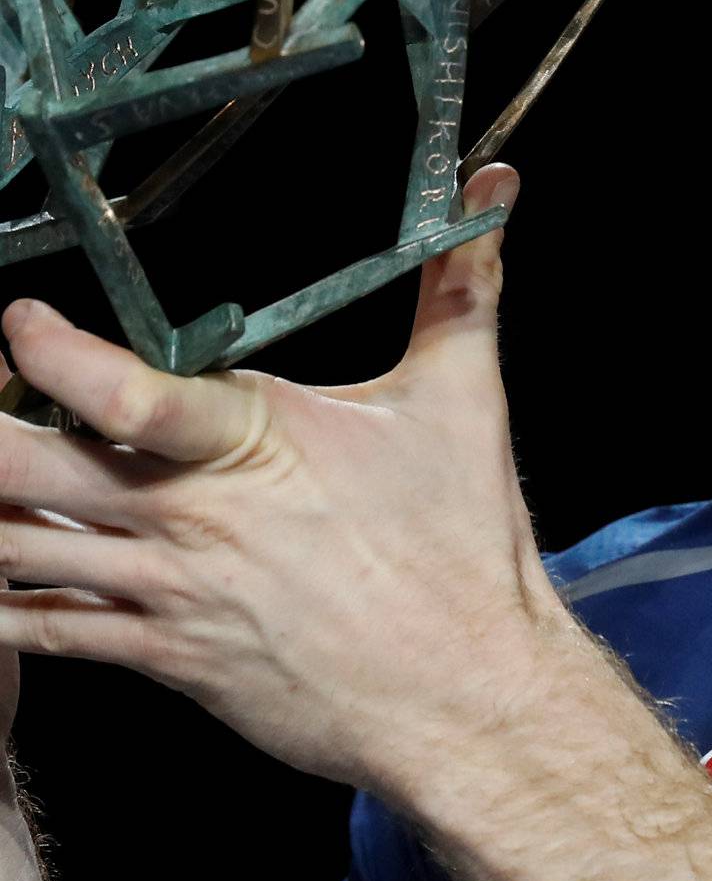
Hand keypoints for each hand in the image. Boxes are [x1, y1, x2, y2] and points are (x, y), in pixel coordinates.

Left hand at [0, 164, 565, 796]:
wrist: (463, 692)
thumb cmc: (462, 546)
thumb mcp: (465, 396)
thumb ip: (463, 286)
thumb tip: (494, 188)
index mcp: (254, 441)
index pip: (121, 390)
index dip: (49, 352)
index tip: (18, 319)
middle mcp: (192, 516)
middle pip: (27, 473)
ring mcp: (168, 593)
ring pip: (16, 552)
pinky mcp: (165, 657)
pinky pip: (44, 633)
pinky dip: (2, 605)